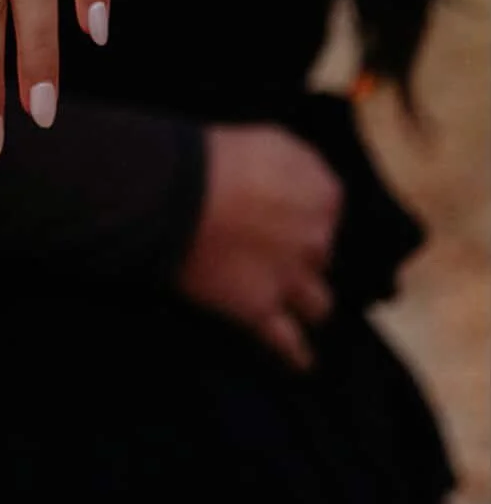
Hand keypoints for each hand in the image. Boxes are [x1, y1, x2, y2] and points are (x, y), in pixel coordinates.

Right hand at [178, 125, 342, 369]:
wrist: (176, 195)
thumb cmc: (212, 157)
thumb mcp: (268, 140)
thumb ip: (295, 165)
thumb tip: (303, 180)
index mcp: (321, 192)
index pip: (328, 209)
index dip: (305, 213)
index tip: (286, 214)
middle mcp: (315, 238)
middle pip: (321, 255)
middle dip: (304, 255)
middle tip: (278, 253)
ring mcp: (290, 278)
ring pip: (318, 304)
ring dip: (308, 303)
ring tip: (300, 307)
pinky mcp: (260, 310)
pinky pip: (287, 342)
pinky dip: (295, 355)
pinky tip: (301, 363)